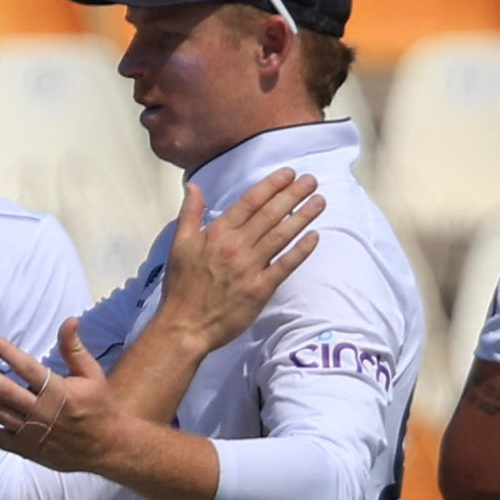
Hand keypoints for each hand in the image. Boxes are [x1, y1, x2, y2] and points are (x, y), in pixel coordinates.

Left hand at [0, 319, 129, 468]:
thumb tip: (69, 319)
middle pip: (5, 391)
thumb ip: (74, 348)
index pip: (27, 368)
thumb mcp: (91, 374)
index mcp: (60, 393)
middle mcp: (44, 413)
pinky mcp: (27, 449)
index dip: (6, 352)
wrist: (107, 446)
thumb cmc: (98, 405)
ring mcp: (33, 433)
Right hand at [147, 170, 324, 355]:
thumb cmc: (182, 286)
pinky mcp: (260, 289)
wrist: (185, 325)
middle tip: (311, 180)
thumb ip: (190, 212)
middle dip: (293, 194)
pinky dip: (301, 250)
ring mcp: (250, 267)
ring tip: (319, 201)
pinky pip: (285, 265)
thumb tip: (193, 186)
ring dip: (303, 216)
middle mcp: (236, 246)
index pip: (250, 201)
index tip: (289, 173)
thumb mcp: (180, 243)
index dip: (272, 185)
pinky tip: (315, 236)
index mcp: (217, 232)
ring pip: (281, 235)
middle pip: (270, 214)